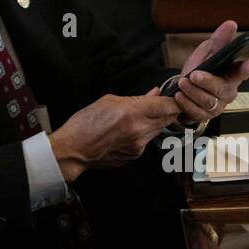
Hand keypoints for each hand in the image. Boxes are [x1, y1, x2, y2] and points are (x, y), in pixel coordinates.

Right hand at [49, 91, 180, 180]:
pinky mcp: (136, 155)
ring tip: (143, 114)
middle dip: (169, 110)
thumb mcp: (109, 101)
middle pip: (168, 119)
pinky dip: (145, 132)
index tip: (175, 96)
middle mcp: (139, 130)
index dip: (174, 100)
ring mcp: (139, 145)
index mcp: (132, 113)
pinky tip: (132, 128)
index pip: (166, 106)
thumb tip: (154, 94)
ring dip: (157, 121)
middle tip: (165, 103)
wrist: (74, 150)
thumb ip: (136, 98)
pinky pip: (148, 140)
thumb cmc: (85, 124)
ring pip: (159, 130)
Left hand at [173, 20, 248, 125]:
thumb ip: (219, 40)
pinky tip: (179, 95)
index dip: (244, 69)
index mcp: (231, 76)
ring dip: (193, 91)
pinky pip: (196, 112)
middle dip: (207, 81)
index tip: (248, 63)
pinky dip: (186, 103)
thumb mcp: (207, 52)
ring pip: (207, 101)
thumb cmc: (201, 69)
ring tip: (182, 82)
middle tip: (194, 74)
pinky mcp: (204, 116)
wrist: (183, 88)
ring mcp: (217, 106)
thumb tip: (231, 24)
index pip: (240, 72)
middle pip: (221, 89)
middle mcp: (227, 92)